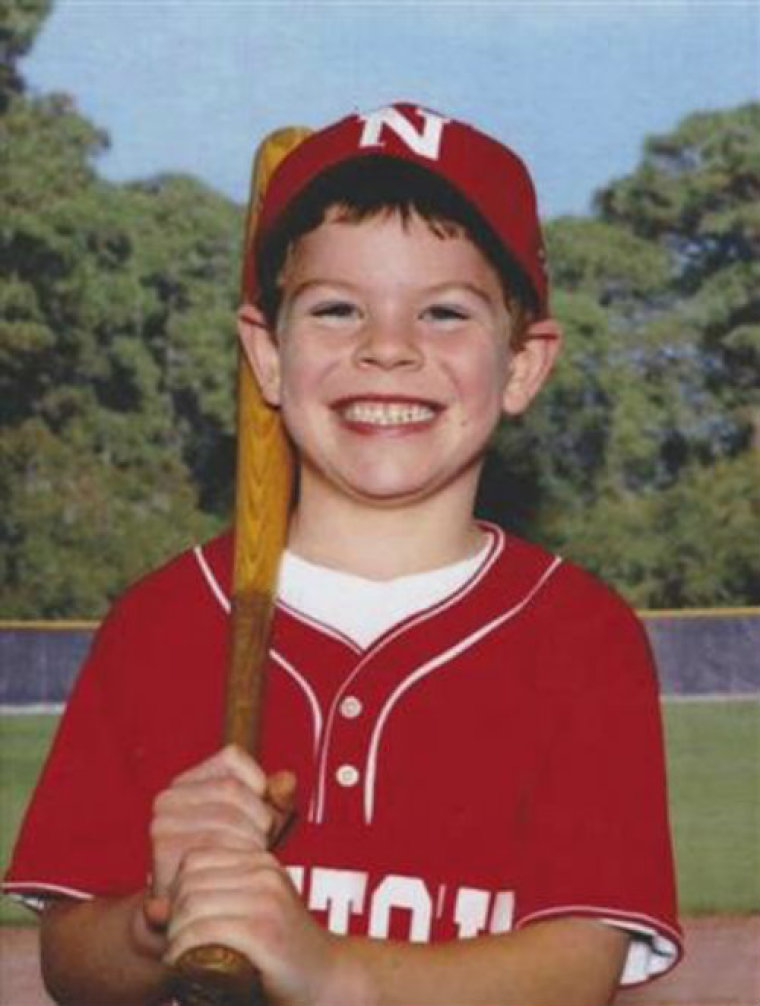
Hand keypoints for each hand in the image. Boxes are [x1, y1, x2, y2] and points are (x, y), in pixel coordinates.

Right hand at [149, 745, 296, 900]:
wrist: (197, 914)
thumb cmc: (232, 860)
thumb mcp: (261, 823)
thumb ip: (277, 799)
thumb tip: (288, 780)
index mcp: (189, 781)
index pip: (231, 757)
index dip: (258, 784)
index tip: (265, 813)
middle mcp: (168, 798)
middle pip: (231, 788)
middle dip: (259, 817)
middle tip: (264, 846)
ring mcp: (163, 824)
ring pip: (226, 817)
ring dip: (251, 841)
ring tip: (252, 861)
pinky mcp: (164, 853)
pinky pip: (215, 846)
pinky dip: (236, 859)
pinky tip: (239, 874)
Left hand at [165, 848, 340, 1005]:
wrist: (328, 980)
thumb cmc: (281, 954)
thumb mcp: (248, 916)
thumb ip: (208, 905)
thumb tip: (152, 909)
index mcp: (261, 862)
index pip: (195, 859)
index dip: (177, 890)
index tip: (182, 922)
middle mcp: (265, 874)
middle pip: (189, 884)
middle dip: (173, 918)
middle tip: (177, 947)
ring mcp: (267, 901)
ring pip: (193, 907)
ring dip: (175, 939)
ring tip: (180, 959)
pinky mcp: (265, 933)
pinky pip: (205, 932)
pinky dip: (184, 952)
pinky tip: (184, 968)